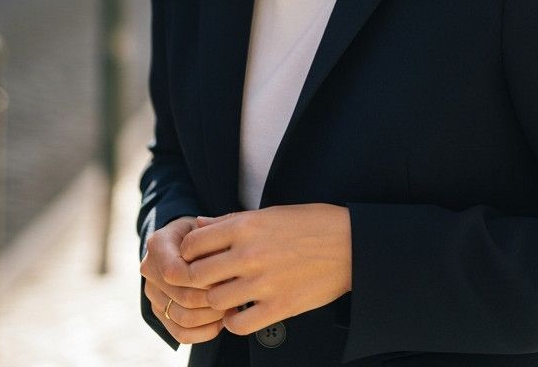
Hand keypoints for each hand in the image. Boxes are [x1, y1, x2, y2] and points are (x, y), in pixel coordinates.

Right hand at [140, 215, 225, 343]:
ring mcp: (153, 294)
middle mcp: (149, 270)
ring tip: (232, 306)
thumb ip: (212, 237)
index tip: (226, 274)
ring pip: (183, 318)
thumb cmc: (203, 231)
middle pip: (182, 296)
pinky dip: (204, 332)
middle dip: (213, 297)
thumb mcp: (208, 225)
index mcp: (158, 244)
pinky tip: (221, 321)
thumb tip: (223, 258)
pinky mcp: (160, 312)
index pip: (174, 272)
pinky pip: (181, 333)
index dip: (202, 277)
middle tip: (236, 294)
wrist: (187, 239)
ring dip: (212, 316)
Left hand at [179, 203, 351, 335]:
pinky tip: (239, 313)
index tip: (193, 258)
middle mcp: (249, 253)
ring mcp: (263, 283)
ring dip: (214, 302)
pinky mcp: (278, 307)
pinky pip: (239, 325)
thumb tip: (199, 224)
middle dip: (194, 281)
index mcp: (247, 225)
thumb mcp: (270, 213)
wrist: (350, 244)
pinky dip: (233, 322)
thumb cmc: (312, 224)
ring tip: (223, 297)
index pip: (193, 243)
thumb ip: (231, 220)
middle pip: (196, 275)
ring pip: (214, 301)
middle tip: (201, 283)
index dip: (187, 253)